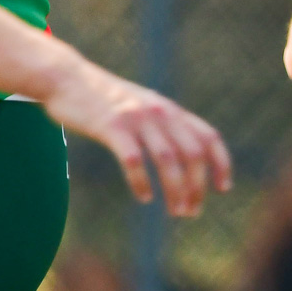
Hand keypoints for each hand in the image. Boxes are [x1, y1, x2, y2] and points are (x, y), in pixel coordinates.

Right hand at [42, 60, 233, 216]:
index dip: (221, 163)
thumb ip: (164, 125)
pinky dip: (142, 181)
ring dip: (176, 189)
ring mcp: (136, 118)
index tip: (224, 188)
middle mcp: (160, 112)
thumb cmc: (106, 100)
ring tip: (176, 211)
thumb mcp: (143, 107)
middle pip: (192, 152)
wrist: (68, 78)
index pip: (208, 136)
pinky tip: (144, 197)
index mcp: (170, 110)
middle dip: (197, 186)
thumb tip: (184, 156)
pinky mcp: (112, 126)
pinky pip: (133, 159)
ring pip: (167, 159)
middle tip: (191, 212)